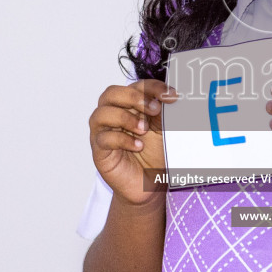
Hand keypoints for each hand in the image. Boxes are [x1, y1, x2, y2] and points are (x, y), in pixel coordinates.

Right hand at [89, 79, 178, 207]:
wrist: (149, 185)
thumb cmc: (154, 156)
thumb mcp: (163, 131)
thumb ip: (164, 114)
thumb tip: (172, 97)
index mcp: (129, 106)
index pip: (136, 86)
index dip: (152, 87)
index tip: (170, 95)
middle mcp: (113, 115)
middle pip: (112, 93)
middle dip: (134, 97)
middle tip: (154, 109)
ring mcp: (103, 133)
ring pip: (101, 113)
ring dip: (125, 118)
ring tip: (143, 130)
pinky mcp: (99, 151)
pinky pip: (103, 138)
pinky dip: (122, 140)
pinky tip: (138, 146)